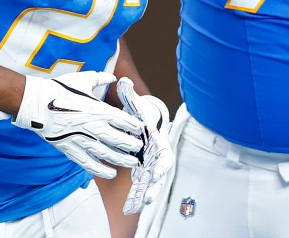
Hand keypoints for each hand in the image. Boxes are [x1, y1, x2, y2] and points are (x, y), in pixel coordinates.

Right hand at [12, 72, 144, 178]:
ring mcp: (82, 140)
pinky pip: (88, 163)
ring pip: (106, 154)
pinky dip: (100, 170)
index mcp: (98, 109)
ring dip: (121, 159)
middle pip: (118, 140)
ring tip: (132, 163)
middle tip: (139, 149)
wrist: (36, 103)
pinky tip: (110, 174)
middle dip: (131, 145)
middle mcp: (93, 126)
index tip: (141, 130)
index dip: (134, 126)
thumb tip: (112, 77)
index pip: (122, 120)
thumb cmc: (60, 88)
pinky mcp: (70, 149)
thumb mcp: (83, 79)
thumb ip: (100, 78)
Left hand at [116, 77, 173, 214]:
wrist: (140, 123)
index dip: (162, 164)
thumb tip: (124, 81)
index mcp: (157, 141)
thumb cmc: (139, 115)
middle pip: (160, 174)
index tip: (157, 172)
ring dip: (147, 193)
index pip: (165, 155)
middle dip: (155, 185)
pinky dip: (138, 195)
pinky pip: (142, 186)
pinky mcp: (142, 171)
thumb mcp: (134, 104)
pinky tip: (132, 205)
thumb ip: (130, 95)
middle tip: (148, 196)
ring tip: (140, 203)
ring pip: (152, 183)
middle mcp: (156, 156)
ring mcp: (150, 165)